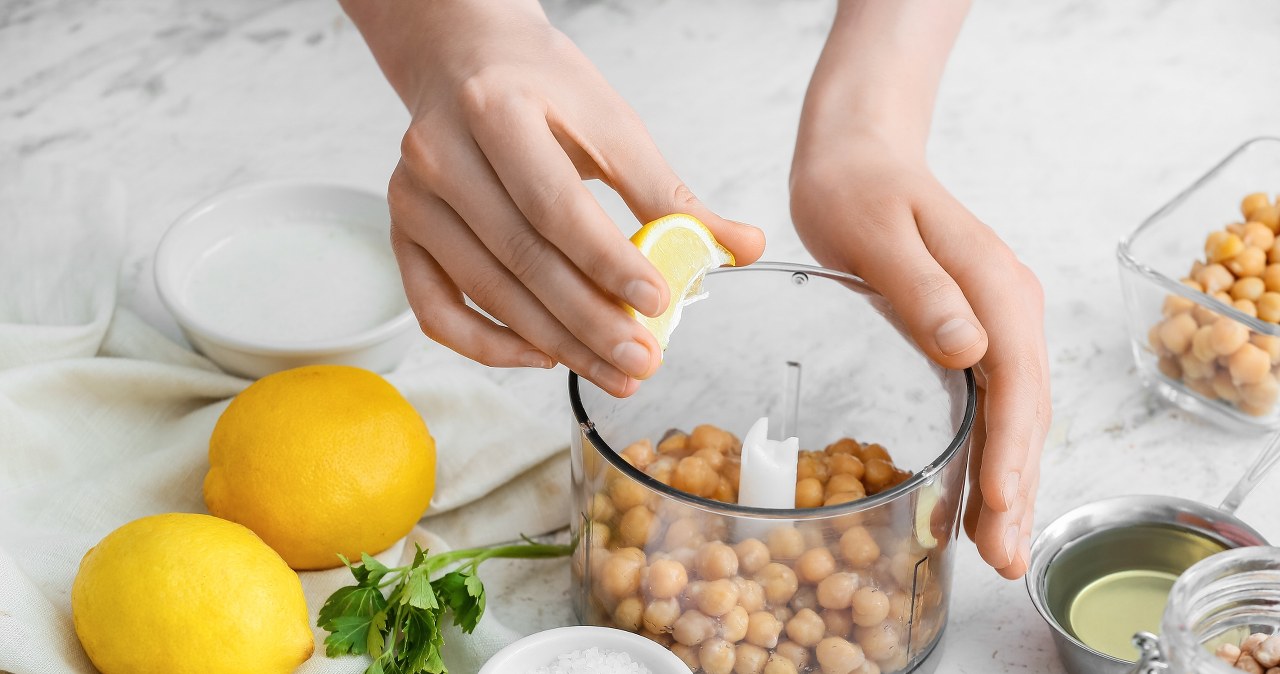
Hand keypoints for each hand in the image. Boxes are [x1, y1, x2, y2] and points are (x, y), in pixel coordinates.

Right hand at [343, 0, 763, 396]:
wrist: (465, 60)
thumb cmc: (541, 89)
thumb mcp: (611, 123)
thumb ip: (670, 191)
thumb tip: (741, 246)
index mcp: (497, 110)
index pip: (556, 204)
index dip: (609, 261)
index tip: (660, 303)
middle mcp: (440, 155)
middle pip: (522, 258)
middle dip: (591, 321)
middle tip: (643, 360)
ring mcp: (412, 199)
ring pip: (488, 291)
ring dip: (555, 342)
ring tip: (612, 369)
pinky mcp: (401, 234)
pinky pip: (437, 312)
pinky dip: (490, 345)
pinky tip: (544, 355)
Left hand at [791, 133, 1049, 578]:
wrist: (858, 154)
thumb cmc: (857, 187)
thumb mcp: (877, 233)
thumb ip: (922, 289)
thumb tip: (969, 350)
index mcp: (994, 287)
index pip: (1015, 384)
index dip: (1009, 453)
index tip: (1000, 508)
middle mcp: (1006, 308)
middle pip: (1023, 411)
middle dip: (1015, 487)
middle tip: (1001, 560)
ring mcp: (992, 321)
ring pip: (1012, 414)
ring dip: (1007, 480)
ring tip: (993, 548)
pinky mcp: (969, 330)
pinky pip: (989, 402)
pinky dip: (988, 452)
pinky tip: (976, 492)